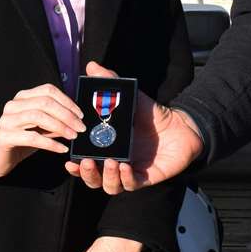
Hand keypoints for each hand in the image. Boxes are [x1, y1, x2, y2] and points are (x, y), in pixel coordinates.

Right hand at [0, 83, 83, 178]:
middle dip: (66, 115)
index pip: (48, 90)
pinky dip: (50, 143)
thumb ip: (55, 121)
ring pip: (38, 117)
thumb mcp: (41, 128)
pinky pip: (32, 137)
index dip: (66, 101)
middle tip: (80, 127)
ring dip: (60, 127)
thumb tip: (76, 120)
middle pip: (45, 102)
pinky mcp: (5, 136)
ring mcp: (7, 120)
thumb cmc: (20, 140)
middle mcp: (13, 105)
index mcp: (22, 98)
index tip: (79, 114)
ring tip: (72, 136)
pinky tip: (61, 148)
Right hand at [64, 62, 204, 194]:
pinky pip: (131, 185)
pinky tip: (125, 167)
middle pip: (93, 179)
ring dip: (106, 177)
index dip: (75, 165)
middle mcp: (115, 162)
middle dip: (86, 174)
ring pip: (110, 186)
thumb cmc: (151, 114)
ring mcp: (130, 171)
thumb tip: (92, 65)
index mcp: (107, 147)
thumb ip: (110, 83)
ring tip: (109, 162)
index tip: (69, 158)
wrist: (181, 125)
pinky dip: (126, 179)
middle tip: (86, 161)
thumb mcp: (129, 98)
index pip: (85, 162)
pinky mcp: (145, 177)